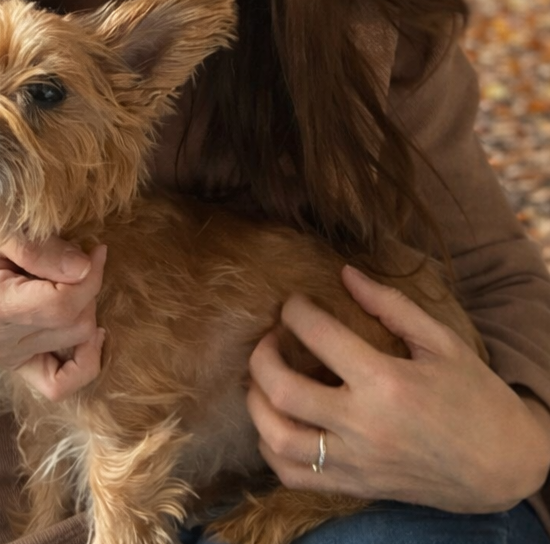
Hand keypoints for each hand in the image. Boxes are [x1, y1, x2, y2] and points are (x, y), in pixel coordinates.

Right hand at [0, 205, 106, 400]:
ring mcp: (1, 356)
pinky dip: (83, 361)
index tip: (97, 250)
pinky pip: (57, 383)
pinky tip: (90, 332)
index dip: (90, 277)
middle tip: (80, 259)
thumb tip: (85, 269)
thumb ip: (42, 248)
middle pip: (72, 325)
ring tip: (71, 281)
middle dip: (89, 289)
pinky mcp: (11, 362)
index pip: (60, 305)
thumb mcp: (0, 225)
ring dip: (85, 310)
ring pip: (74, 344)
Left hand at [247, 265, 549, 510]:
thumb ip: (390, 305)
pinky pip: (292, 476)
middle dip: (262, 355)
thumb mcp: (440, 341)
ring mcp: (356, 462)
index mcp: (387, 382)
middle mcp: (364, 426)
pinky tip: (276, 422)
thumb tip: (346, 272)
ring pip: (278, 439)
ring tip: (264, 379)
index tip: (294, 303)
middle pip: (283, 390)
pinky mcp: (355, 487)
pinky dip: (271, 449)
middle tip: (270, 337)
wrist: (501, 466)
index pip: (319, 336)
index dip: (296, 311)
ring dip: (257, 404)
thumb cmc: (474, 396)